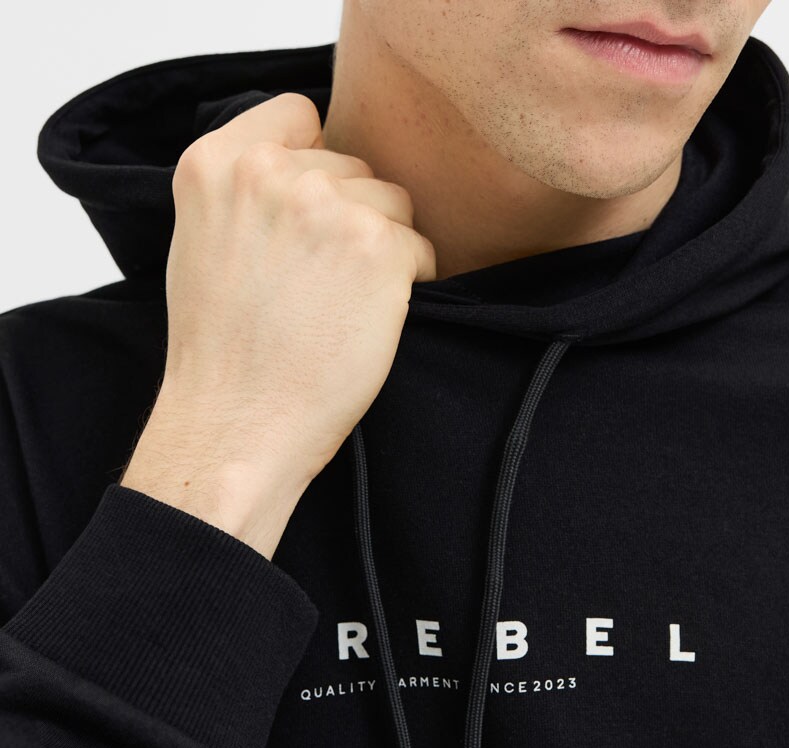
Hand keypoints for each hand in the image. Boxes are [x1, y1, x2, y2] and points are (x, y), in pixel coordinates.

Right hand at [120, 92, 436, 557]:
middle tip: (319, 284)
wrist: (238, 423)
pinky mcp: (379, 247)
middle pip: (353, 165)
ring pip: (392, 202)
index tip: (303, 218)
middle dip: (349, 216)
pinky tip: (367, 321)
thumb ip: (247, 191)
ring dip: (382, 248)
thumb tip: (311, 167)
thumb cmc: (221, 352)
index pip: (299, 116)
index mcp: (214, 163)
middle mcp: (271, 172)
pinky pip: (421, 247)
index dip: (314, 166)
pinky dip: (408, 283)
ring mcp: (328, 207)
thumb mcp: (202, 243)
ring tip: (339, 305)